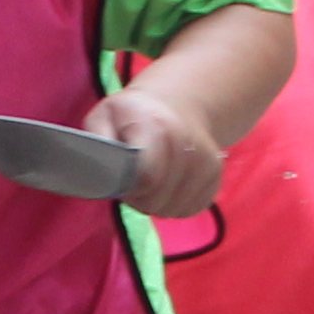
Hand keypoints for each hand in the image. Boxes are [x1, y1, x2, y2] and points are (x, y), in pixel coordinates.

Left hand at [86, 80, 226, 216]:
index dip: (130, 189)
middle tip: (131, 185)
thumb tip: (100, 172)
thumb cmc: (132, 115)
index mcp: (157, 127)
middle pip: (159, 199)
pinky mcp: (215, 178)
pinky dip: (174, 205)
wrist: (178, 104)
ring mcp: (206, 163)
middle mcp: (188, 145)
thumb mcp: (104, 116)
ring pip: (174, 209)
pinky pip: (189, 209)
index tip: (122, 182)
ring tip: (148, 184)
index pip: (147, 177)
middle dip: (139, 200)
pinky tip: (167, 187)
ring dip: (156, 204)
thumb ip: (98, 142)